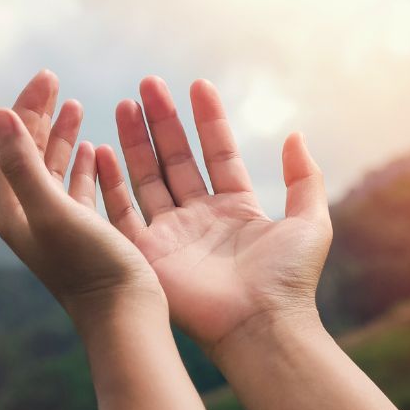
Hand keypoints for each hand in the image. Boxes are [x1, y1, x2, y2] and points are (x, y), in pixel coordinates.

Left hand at [0, 70, 164, 333]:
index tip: (46, 77)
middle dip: (41, 116)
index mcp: (14, 211)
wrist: (124, 319)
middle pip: (29, 155)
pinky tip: (98, 150)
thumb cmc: (89, 267)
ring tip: (75, 106)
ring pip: (54, 170)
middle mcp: (30, 219)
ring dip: (63, 137)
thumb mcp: (51, 210)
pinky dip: (84, 165)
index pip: (11, 147)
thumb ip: (22, 163)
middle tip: (55, 81)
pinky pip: (78, 190)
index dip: (25, 110)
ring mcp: (57, 228)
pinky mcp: (84, 237)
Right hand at [93, 76, 331, 353]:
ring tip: (122, 104)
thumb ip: (304, 178)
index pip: (217, 153)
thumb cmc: (288, 281)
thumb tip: (294, 135)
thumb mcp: (309, 222)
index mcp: (235, 209)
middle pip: (176, 159)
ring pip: (146, 177)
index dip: (207, 120)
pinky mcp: (146, 253)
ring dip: (134, 140)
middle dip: (161, 121)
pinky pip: (121, 211)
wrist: (259, 326)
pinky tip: (100, 150)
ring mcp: (170, 234)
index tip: (196, 85)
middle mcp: (198, 217)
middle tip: (147, 83)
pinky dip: (109, 182)